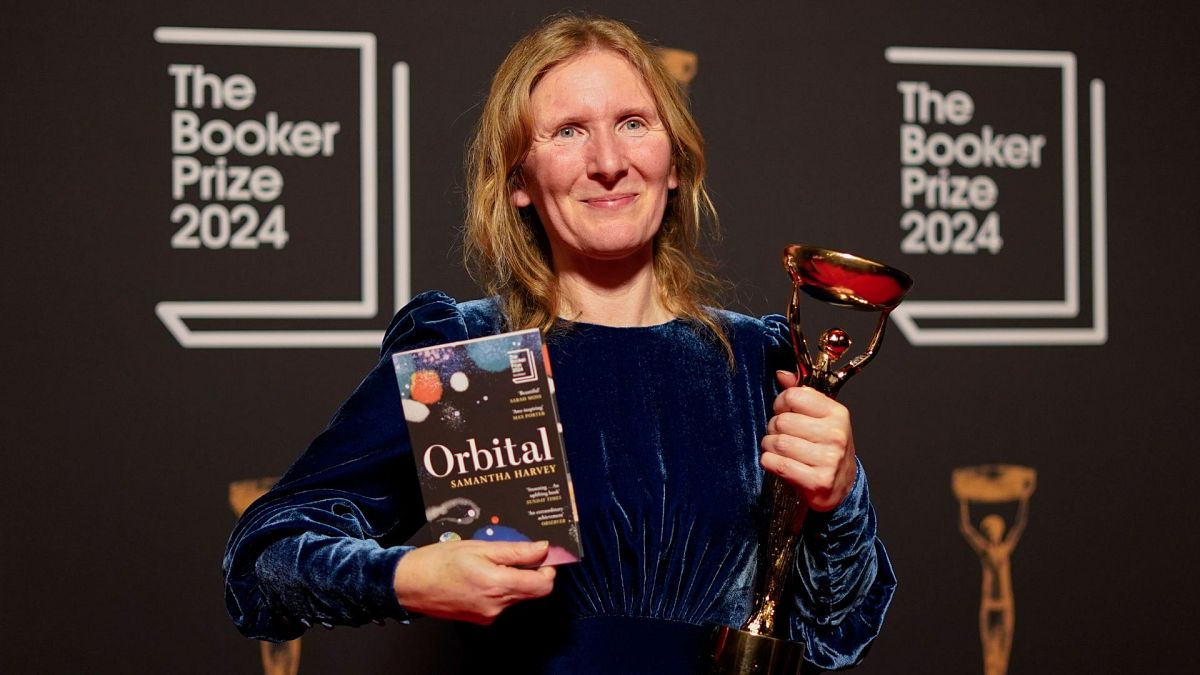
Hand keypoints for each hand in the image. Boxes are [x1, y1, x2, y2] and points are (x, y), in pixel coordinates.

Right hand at [392, 540, 556, 623]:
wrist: (409, 585)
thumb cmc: (439, 562)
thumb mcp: (479, 547)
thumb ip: (515, 551)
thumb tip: (542, 549)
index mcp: (498, 585)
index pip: (543, 585)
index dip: (548, 568)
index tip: (542, 554)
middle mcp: (497, 606)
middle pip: (531, 591)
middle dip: (529, 571)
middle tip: (514, 552)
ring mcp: (488, 615)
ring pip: (516, 596)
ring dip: (512, 579)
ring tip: (489, 562)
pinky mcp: (480, 619)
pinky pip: (501, 602)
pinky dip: (498, 588)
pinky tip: (480, 575)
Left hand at [760, 370, 857, 511]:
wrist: (842, 486)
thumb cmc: (827, 448)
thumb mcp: (821, 418)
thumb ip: (801, 395)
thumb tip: (782, 375)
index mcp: (837, 413)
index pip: (794, 396)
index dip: (780, 404)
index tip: (782, 412)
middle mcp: (836, 435)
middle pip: (782, 422)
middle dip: (773, 429)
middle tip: (780, 435)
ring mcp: (829, 459)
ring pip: (778, 443)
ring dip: (769, 447)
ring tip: (778, 450)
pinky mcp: (818, 481)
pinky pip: (779, 464)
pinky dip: (769, 463)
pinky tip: (776, 463)